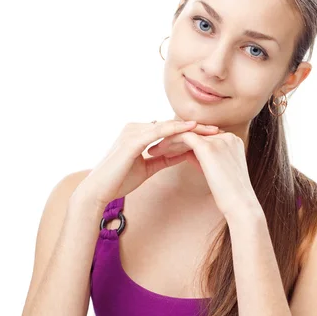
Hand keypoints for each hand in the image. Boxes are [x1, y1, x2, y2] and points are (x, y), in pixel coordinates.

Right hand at [74, 120, 223, 209]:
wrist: (99, 191)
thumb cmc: (119, 180)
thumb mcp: (148, 168)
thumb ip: (164, 158)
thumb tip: (182, 154)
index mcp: (138, 133)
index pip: (169, 129)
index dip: (190, 132)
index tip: (210, 135)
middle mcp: (135, 128)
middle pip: (172, 124)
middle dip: (195, 128)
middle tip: (217, 129)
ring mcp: (133, 131)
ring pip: (168, 126)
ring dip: (191, 128)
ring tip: (211, 130)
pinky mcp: (132, 139)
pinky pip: (159, 132)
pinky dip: (177, 130)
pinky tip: (193, 130)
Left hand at [148, 130, 260, 219]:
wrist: (240, 205)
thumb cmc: (229, 196)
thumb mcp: (216, 172)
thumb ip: (204, 159)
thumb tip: (187, 153)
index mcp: (232, 141)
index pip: (202, 135)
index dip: (183, 142)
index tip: (168, 150)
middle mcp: (227, 136)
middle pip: (194, 132)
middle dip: (174, 140)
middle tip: (156, 148)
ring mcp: (219, 140)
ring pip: (187, 133)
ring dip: (168, 141)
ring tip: (153, 151)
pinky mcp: (209, 147)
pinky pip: (184, 138)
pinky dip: (170, 143)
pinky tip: (158, 153)